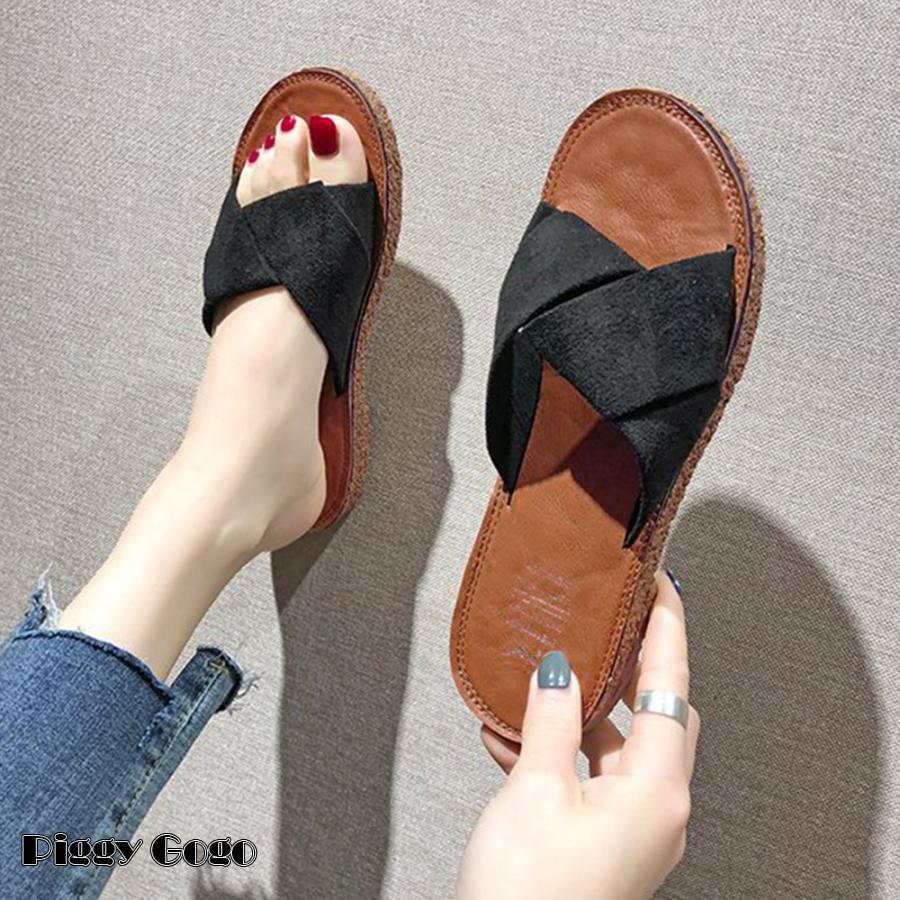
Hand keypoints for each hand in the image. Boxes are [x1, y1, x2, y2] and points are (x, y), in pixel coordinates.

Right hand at [456, 571, 698, 899]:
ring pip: (618, 746)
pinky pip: (591, 777)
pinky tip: (514, 737)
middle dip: (628, 668)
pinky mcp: (606, 842)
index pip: (671, 685)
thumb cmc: (531, 898)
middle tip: (603, 626)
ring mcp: (634, 828)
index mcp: (657, 790)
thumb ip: (552, 722)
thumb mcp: (535, 791)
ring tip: (539, 682)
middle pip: (656, 714)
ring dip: (580, 714)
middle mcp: (658, 809)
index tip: (658, 585)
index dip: (665, 627)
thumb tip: (558, 673)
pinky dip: (561, 752)